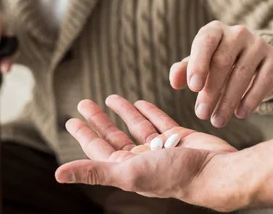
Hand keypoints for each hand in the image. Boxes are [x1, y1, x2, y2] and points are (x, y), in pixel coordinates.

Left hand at [55, 95, 238, 211]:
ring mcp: (161, 148)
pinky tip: (140, 102)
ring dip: (122, 112)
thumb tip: (57, 175)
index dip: (84, 134)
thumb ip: (94, 171)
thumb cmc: (173, 176)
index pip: (98, 148)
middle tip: (83, 102)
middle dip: (98, 120)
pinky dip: (149, 112)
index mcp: (127, 168)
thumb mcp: (128, 172)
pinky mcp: (179, 138)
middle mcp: (142, 159)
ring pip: (136, 127)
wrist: (215, 172)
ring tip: (110, 97)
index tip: (71, 120)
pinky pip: (159, 122)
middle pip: (114, 136)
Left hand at [169, 21, 272, 127]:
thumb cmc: (218, 63)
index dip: (198, 64)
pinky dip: (251, 99)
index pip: (205, 42)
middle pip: (223, 61)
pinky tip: (240, 114)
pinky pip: (262, 80)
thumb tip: (175, 82)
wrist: (254, 62)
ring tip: (217, 120)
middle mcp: (238, 33)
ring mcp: (258, 44)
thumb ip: (185, 71)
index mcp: (215, 30)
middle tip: (201, 114)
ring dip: (228, 101)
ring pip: (242, 73)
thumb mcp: (200, 65)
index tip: (193, 88)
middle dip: (211, 91)